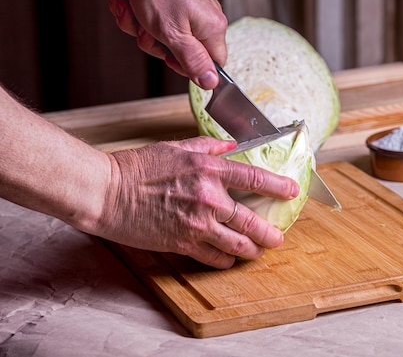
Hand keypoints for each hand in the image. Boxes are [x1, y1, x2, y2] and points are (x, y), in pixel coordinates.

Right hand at [96, 137, 299, 268]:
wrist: (107, 192)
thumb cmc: (138, 167)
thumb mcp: (176, 147)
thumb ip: (208, 146)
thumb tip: (230, 145)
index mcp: (209, 169)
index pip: (255, 178)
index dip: (279, 186)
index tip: (292, 191)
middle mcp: (209, 197)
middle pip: (253, 221)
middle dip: (270, 233)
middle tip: (277, 237)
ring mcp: (197, 224)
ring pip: (238, 245)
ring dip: (253, 250)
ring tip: (257, 251)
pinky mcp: (183, 243)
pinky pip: (216, 258)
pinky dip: (227, 260)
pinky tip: (229, 258)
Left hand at [102, 0, 227, 88]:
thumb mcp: (173, 34)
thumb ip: (193, 61)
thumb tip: (212, 83)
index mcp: (213, 28)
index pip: (214, 64)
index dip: (189, 67)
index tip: (169, 58)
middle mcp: (204, 17)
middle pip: (182, 52)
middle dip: (154, 44)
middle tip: (146, 31)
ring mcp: (186, 7)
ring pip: (161, 36)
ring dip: (137, 27)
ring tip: (131, 10)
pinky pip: (151, 19)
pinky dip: (133, 12)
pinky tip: (125, 0)